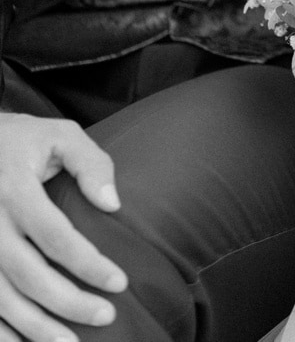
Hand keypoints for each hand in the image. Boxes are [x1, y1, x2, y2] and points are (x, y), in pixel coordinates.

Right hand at [0, 114, 127, 341]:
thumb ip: (90, 163)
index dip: (88, 264)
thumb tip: (113, 204)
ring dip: (35, 328)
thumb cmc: (21, 140)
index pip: (56, 236)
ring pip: (2, 299)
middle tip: (105, 316)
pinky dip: (2, 332)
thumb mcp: (58, 136)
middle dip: (68, 302)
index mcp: (15, 190)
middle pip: (29, 275)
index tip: (120, 283)